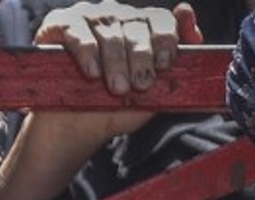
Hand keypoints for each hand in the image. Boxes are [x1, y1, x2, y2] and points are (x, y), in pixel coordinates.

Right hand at [39, 1, 200, 134]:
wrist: (75, 128)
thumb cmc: (115, 109)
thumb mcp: (152, 95)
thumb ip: (175, 69)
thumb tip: (196, 34)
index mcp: (139, 28)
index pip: (159, 19)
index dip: (164, 39)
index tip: (164, 65)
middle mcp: (115, 15)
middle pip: (135, 24)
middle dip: (140, 57)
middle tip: (139, 85)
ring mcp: (87, 17)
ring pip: (108, 29)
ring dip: (116, 61)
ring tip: (117, 89)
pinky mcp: (59, 25)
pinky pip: (77, 31)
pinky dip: (87, 51)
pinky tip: (92, 72)